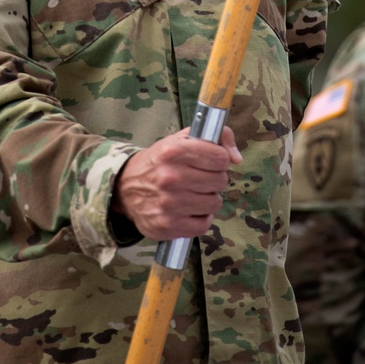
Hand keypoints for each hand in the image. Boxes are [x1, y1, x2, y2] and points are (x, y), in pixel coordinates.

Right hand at [112, 126, 241, 239]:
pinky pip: (203, 225)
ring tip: (196, 193)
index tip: (212, 161)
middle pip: (220, 181)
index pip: (220, 157)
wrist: (126, 187)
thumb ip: (216, 138)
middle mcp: (170, 177)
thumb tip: (237, 158)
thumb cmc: (161, 161)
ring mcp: (168, 204)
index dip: (220, 159)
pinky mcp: (167, 226)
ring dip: (209, 199)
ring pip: (214, 203)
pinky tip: (192, 210)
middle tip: (202, 178)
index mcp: (174, 151)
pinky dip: (202, 218)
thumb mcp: (183, 138)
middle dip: (215, 179)